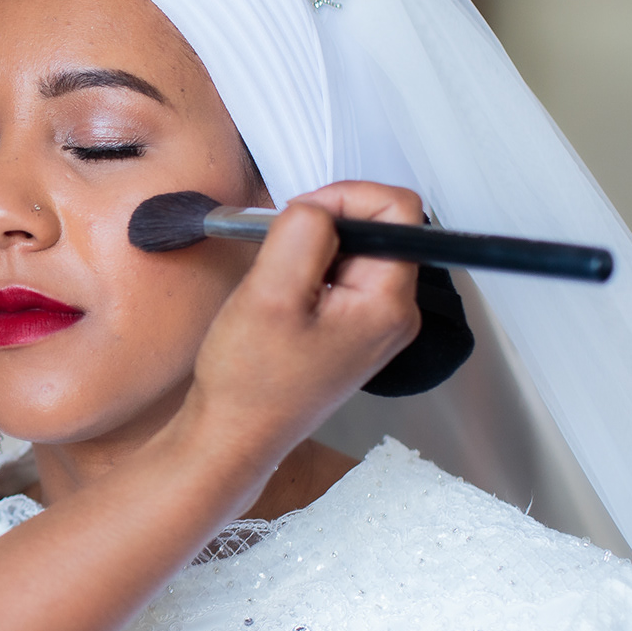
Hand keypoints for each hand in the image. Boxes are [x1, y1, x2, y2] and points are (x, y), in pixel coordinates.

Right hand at [179, 180, 422, 494]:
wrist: (234, 433)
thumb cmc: (249, 380)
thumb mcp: (269, 293)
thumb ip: (302, 234)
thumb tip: (319, 205)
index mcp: (387, 303)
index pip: (396, 210)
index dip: (345, 196)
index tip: (299, 215)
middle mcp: (393, 313)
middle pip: (378, 227)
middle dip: (325, 222)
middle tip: (278, 248)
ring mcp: (374, 323)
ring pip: (355, 249)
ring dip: (311, 248)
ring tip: (275, 280)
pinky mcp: (352, 329)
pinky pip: (340, 275)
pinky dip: (307, 270)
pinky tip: (280, 297)